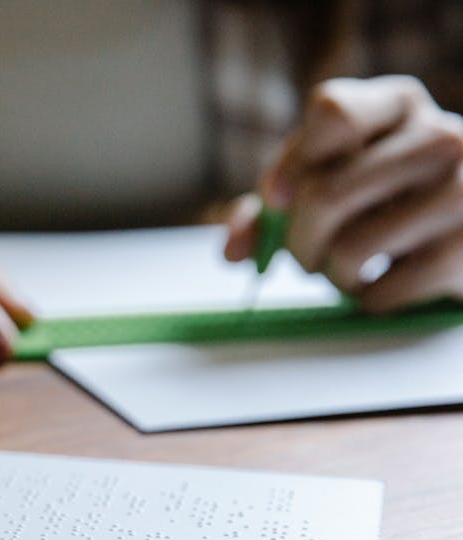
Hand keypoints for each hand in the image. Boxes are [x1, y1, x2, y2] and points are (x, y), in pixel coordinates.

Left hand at [225, 76, 462, 312]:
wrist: (462, 228)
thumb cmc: (382, 198)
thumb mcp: (332, 179)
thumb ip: (272, 207)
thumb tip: (235, 249)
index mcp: (396, 104)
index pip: (333, 113)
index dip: (290, 163)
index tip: (275, 200)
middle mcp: (438, 135)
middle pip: (326, 193)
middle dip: (297, 241)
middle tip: (304, 254)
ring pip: (350, 248)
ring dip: (329, 274)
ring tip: (344, 268)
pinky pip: (382, 291)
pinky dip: (365, 300)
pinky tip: (381, 283)